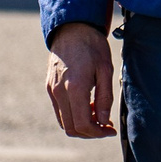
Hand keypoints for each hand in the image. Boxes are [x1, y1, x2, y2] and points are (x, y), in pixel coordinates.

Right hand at [45, 21, 116, 137]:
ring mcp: (51, 90)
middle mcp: (59, 92)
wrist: (71, 28)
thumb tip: (104, 121)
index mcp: (75, 88)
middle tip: (106, 125)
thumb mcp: (105, 69)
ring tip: (97, 112)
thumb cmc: (92, 46)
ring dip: (81, 125)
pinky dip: (73, 115)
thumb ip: (105, 98)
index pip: (83, 125)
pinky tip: (87, 104)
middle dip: (90, 132)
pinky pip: (60, 111)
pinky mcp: (49, 87)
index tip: (111, 130)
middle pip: (72, 128)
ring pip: (64, 122)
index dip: (98, 133)